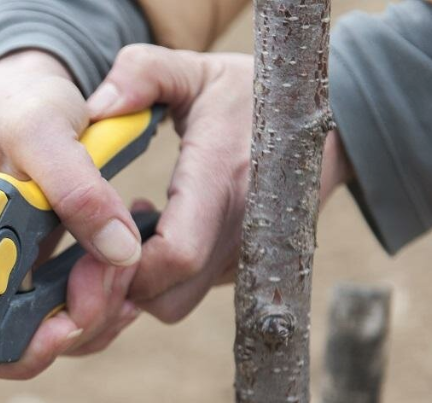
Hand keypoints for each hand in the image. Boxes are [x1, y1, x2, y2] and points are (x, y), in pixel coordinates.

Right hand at [0, 50, 145, 379]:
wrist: (28, 90)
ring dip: (93, 313)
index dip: (27, 343)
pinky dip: (93, 302)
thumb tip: (119, 249)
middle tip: (118, 280)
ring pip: (40, 334)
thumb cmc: (21, 102)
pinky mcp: (21, 274)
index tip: (74, 320)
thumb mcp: (43, 127)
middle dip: (75, 324)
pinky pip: (55, 313)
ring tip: (124, 267)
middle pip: (11, 345)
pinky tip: (118, 272)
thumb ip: (77, 187)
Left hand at [87, 45, 351, 322]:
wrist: (335, 122)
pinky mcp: (247, 268)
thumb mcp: (197, 70)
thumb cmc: (254, 94)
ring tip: (132, 229)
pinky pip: (194, 293)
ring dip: (141, 282)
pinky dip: (165, 278)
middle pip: (169, 298)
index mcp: (224, 178)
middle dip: (121, 284)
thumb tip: (97, 108)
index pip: (177, 254)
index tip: (96, 238)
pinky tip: (158, 231)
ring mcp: (248, 256)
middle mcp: (242, 229)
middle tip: (98, 242)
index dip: (125, 263)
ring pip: (178, 304)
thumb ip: (143, 73)